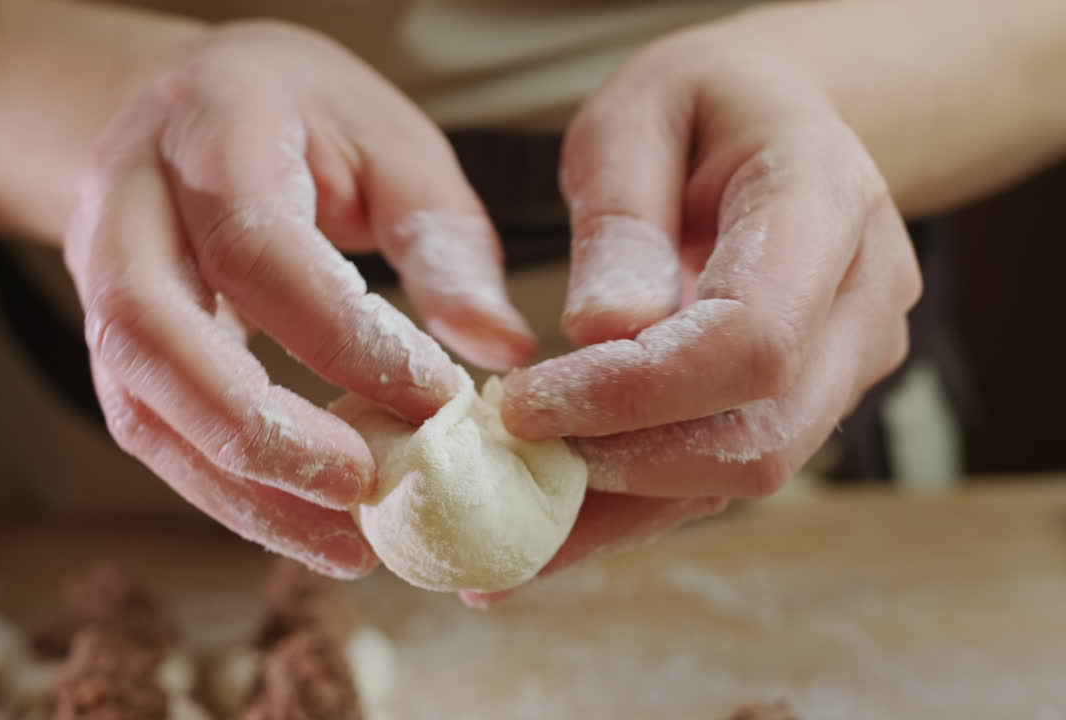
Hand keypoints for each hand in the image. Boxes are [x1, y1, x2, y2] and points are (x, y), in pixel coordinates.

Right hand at [63, 21, 533, 578]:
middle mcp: (127, 202)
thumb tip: (499, 348)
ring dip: (236, 487)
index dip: (344, 338)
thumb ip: (443, 239)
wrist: (190, 102)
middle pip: (152, 332)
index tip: (437, 402)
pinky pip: (146, 427)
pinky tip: (300, 523)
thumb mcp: (390, 142)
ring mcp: (97, 274)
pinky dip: (221, 490)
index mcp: (210, 128)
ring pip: (137, 400)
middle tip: (364, 489)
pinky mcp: (108, 338)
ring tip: (342, 544)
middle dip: (259, 430)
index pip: (259, 250)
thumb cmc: (307, 117)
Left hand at [484, 24, 922, 597]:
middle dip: (622, 467)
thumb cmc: (704, 106)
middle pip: (760, 434)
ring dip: (619, 513)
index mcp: (826, 202)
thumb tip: (600, 330)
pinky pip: (723, 474)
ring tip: (500, 538)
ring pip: (744, 476)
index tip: (520, 407)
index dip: (633, 392)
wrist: (783, 122)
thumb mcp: (637, 115)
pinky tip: (547, 534)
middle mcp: (862, 299)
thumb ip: (621, 217)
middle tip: (500, 468)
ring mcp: (849, 361)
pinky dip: (634, 510)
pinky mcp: (810, 401)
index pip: (749, 338)